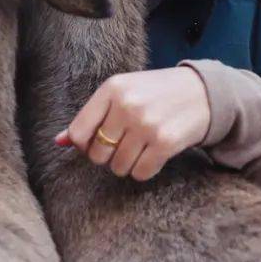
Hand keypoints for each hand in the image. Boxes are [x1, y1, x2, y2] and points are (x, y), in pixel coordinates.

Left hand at [57, 68, 210, 181]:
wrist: (202, 92)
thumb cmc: (155, 93)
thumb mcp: (122, 94)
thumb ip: (90, 117)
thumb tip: (58, 142)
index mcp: (112, 88)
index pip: (79, 134)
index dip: (85, 146)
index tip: (99, 142)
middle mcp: (127, 104)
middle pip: (98, 154)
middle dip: (109, 156)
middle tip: (125, 145)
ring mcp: (146, 124)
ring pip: (118, 167)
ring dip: (127, 165)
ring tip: (140, 148)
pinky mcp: (165, 142)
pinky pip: (140, 173)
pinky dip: (144, 170)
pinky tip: (153, 155)